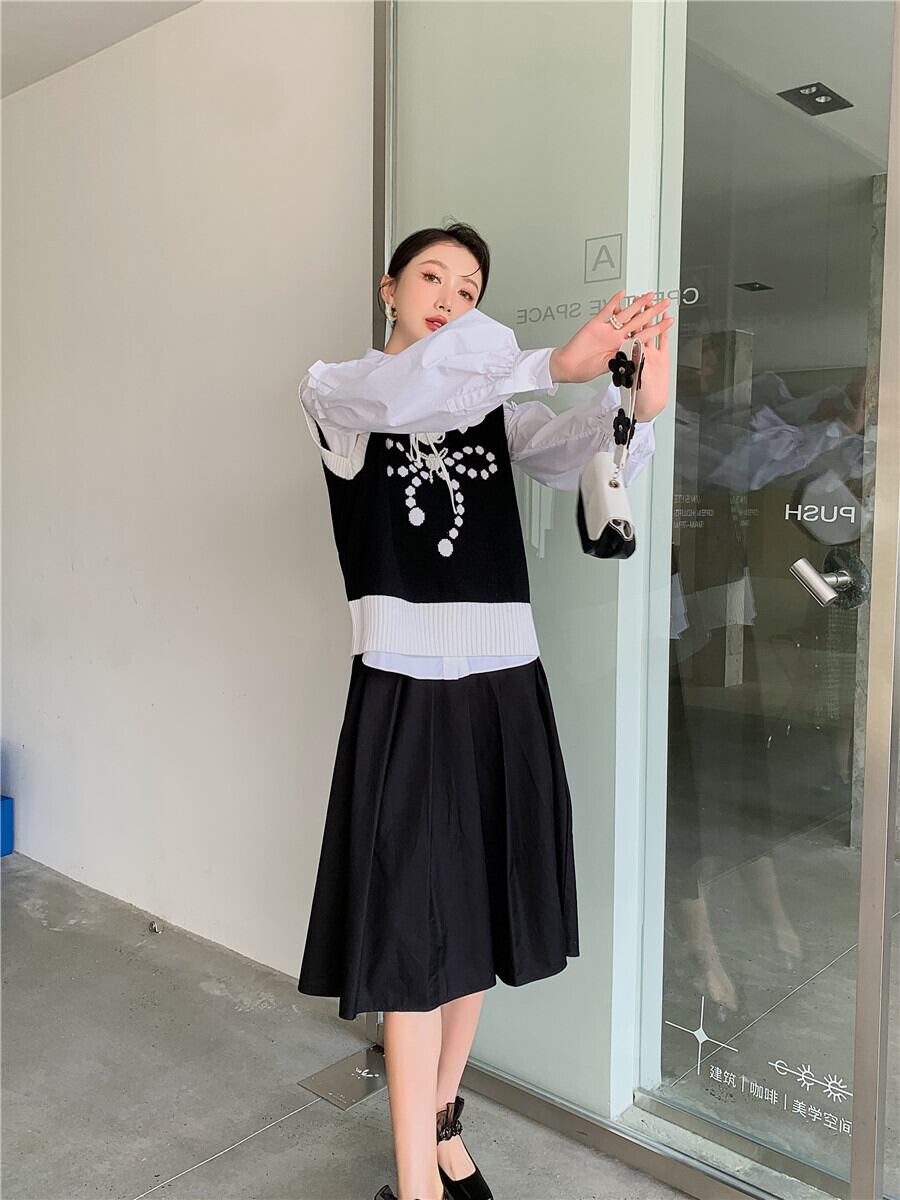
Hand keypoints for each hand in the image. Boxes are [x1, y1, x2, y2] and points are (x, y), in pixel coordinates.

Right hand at [549, 290, 674, 421]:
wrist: (568, 367)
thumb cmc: (585, 369)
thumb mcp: (610, 367)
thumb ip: (624, 358)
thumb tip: (639, 352)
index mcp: (621, 347)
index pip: (644, 335)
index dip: (657, 327)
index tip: (669, 321)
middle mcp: (616, 336)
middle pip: (638, 320)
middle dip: (653, 311)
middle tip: (665, 302)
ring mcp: (606, 329)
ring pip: (625, 313)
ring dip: (637, 303)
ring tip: (649, 295)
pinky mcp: (594, 324)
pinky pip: (606, 311)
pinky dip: (614, 302)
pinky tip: (622, 294)